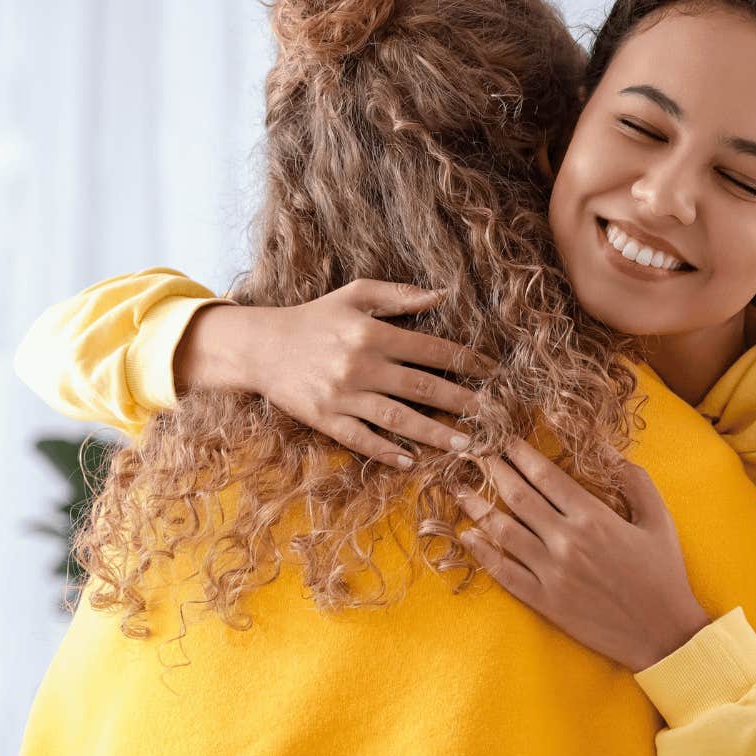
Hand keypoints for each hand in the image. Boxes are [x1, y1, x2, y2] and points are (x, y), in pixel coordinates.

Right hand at [178, 279, 492, 466]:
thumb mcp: (354, 295)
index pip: (432, 349)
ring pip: (399, 418)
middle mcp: (361, 365)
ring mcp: (343, 395)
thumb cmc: (314, 318)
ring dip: (436, 434)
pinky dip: (387, 451)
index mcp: (372, 333)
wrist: (260, 346)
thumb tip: (442, 294)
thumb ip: (399, 295)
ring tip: (467, 446)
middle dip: (463, 402)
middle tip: (494, 416)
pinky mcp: (325, 419)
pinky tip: (412, 461)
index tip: (493, 373)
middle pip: (423, 387)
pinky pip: (361, 439)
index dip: (466, 361)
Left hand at [450, 436, 711, 673]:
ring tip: (459, 489)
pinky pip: (504, 572)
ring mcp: (551, 573)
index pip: (545, 475)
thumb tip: (604, 448)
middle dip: (492, 470)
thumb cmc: (664, 572)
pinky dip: (482, 552)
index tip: (502, 438)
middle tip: (472, 452)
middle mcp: (566, 541)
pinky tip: (468, 536)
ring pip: (503, 531)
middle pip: (517, 496)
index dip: (519, 453)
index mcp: (593, 517)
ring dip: (477, 506)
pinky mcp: (544, 601)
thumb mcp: (658, 518)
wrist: (663, 633)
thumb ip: (632, 479)